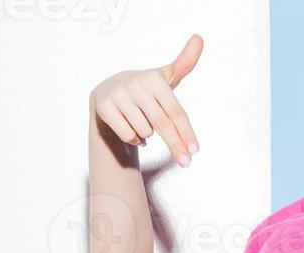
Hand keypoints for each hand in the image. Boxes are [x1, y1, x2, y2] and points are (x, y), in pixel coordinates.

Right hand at [89, 33, 203, 165]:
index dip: (186, 132)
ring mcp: (119, 94)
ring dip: (147, 136)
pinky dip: (134, 139)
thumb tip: (199, 38)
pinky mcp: (104, 106)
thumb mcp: (164, 77)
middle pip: (161, 124)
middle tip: (185, 163)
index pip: (175, 111)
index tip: (195, 152)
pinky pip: (128, 135)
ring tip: (143, 125)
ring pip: (144, 131)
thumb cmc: (145, 89)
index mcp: (155, 78)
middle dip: (175, 145)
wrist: (109, 90)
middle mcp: (136, 83)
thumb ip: (183, 64)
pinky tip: (133, 130)